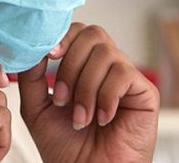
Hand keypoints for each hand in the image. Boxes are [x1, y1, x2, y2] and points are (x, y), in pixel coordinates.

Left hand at [17, 22, 159, 162]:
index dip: (63, 37)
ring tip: (81, 118)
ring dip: (85, 88)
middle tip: (62, 99)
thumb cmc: (65, 148)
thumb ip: (32, 76)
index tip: (49, 55)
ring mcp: (127, 78)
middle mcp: (106, 68)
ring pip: (105, 53)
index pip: (77, 31)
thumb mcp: (37, 108)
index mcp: (83, 67)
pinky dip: (106, 97)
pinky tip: (103, 118)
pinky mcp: (146, 93)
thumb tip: (34, 47)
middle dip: (70, 65)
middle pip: (92, 34)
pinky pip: (123, 74)